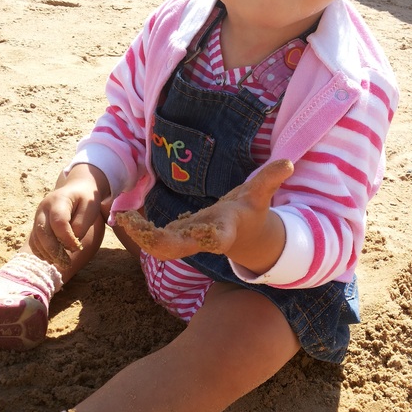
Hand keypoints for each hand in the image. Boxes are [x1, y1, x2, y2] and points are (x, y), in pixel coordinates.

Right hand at [29, 165, 109, 268]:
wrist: (76, 188)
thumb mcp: (90, 207)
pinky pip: (34, 240)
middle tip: (66, 263)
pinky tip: (52, 259)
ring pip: (36, 238)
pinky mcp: (36, 224)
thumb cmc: (86, 199)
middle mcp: (43, 208)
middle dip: (54, 250)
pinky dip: (41, 251)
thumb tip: (71, 243)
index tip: (77, 247)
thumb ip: (81, 224)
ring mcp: (38, 216)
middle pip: (43, 231)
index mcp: (58, 200)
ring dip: (47, 253)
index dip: (67, 238)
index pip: (58, 222)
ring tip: (62, 263)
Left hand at [116, 159, 293, 272]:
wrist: (245, 236)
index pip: (213, 237)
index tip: (194, 231)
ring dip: (140, 236)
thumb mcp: (260, 194)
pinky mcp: (177, 237)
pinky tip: (122, 216)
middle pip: (178, 247)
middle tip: (134, 225)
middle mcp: (202, 240)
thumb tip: (289, 163)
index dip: (203, 236)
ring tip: (122, 217)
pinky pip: (154, 238)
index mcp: (223, 231)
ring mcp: (188, 241)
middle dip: (156, 241)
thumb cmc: (251, 211)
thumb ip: (270, 179)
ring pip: (161, 246)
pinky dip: (138, 231)